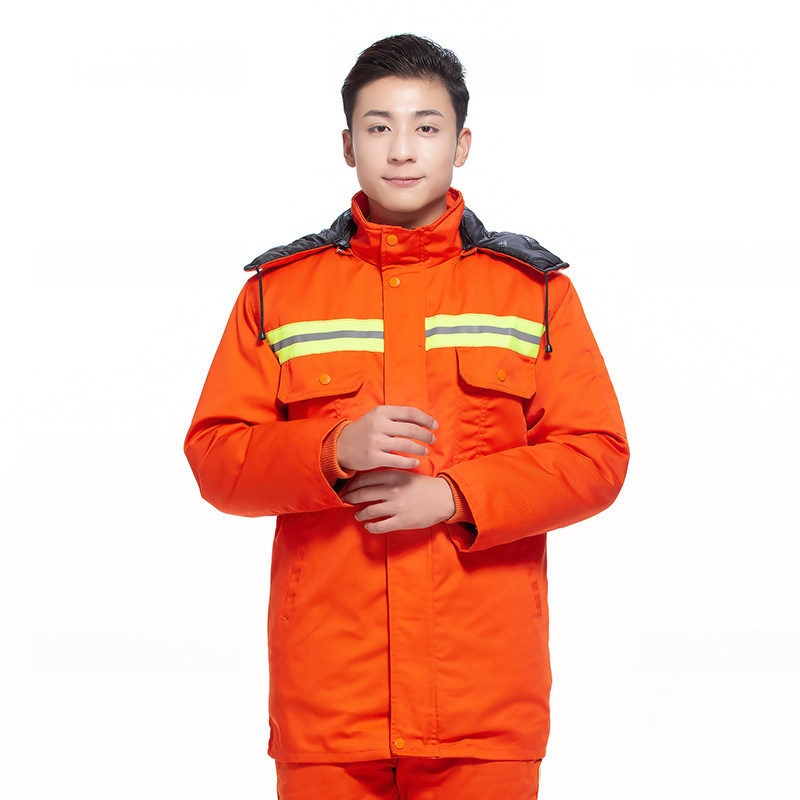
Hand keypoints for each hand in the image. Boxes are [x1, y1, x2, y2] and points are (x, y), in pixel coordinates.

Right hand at [337, 405, 437, 472]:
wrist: (341, 446)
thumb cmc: (364, 431)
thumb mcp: (377, 417)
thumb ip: (396, 417)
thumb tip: (422, 419)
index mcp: (381, 412)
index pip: (410, 413)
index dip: (426, 419)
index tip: (434, 425)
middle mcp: (378, 425)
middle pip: (411, 429)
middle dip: (426, 435)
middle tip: (432, 439)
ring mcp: (375, 442)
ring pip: (407, 445)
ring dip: (420, 449)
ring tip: (425, 451)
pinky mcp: (373, 457)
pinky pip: (398, 460)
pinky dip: (410, 461)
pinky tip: (415, 462)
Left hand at [340, 470, 455, 533]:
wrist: (443, 497)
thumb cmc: (422, 486)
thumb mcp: (404, 473)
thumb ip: (386, 476)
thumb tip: (365, 480)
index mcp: (392, 476)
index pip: (364, 479)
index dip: (352, 485)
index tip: (347, 489)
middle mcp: (392, 490)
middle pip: (362, 494)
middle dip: (350, 498)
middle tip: (346, 501)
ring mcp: (396, 506)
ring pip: (368, 511)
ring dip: (359, 514)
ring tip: (358, 515)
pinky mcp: (402, 520)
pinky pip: (379, 526)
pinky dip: (370, 527)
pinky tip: (369, 526)